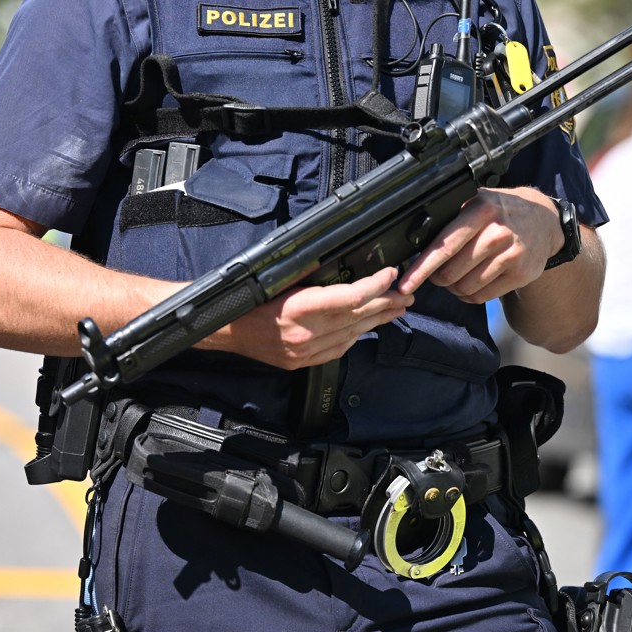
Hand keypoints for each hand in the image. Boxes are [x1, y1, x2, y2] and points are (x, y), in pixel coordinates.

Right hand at [213, 266, 412, 369]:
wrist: (225, 330)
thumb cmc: (247, 300)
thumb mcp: (278, 279)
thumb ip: (312, 279)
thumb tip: (343, 269)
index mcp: (300, 307)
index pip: (351, 297)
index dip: (376, 286)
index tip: (390, 274)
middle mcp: (306, 332)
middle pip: (357, 317)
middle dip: (386, 305)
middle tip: (406, 295)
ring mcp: (305, 350)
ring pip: (352, 334)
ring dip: (376, 321)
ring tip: (395, 310)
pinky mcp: (302, 361)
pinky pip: (337, 349)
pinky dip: (354, 336)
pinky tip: (365, 328)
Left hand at [397, 187, 560, 302]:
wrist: (543, 220)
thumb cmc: (499, 212)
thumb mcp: (476, 201)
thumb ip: (449, 217)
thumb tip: (412, 242)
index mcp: (480, 210)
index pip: (444, 246)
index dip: (421, 268)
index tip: (405, 284)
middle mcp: (497, 232)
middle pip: (450, 273)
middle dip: (436, 278)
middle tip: (437, 273)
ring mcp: (512, 254)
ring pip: (465, 288)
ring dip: (453, 288)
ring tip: (457, 275)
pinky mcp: (522, 274)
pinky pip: (481, 297)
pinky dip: (469, 295)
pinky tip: (472, 282)